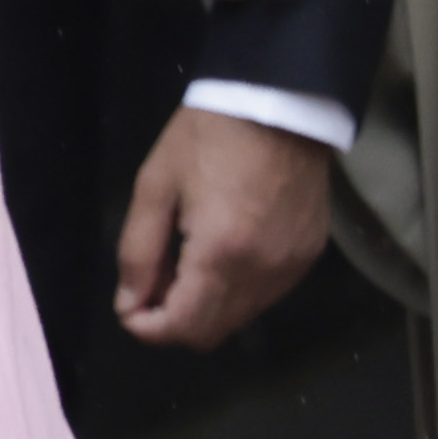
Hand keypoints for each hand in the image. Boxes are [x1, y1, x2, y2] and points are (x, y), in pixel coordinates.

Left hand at [114, 103, 334, 348]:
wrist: (281, 105)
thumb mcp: (154, 188)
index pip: (183, 326)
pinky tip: (216, 258)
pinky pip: (265, 296)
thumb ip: (138, 252)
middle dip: (172, 322)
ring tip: (180, 266)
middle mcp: (264, 271)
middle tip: (150, 285)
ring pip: (239, 318)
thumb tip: (130, 304)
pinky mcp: (309, 255)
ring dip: (204, 308)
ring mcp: (292, 266)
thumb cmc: (207, 139)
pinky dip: (234, 292)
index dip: (147, 328)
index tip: (128, 307)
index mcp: (221, 254)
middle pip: (212, 332)